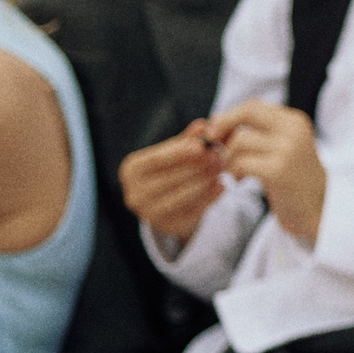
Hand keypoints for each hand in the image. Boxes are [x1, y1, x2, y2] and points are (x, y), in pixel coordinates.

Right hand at [120, 121, 224, 241]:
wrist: (168, 204)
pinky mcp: (166, 227)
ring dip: (205, 181)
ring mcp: (148, 214)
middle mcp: (134, 194)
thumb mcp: (176, 152)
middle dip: (197, 166)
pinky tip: (222, 186)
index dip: (179, 152)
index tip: (201, 145)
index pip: (156, 159)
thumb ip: (189, 139)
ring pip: (181, 197)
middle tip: (219, 156)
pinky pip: (191, 212)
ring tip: (222, 168)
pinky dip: (208, 198)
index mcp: (131, 170)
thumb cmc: (171, 169)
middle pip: (169, 178)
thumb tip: (205, 124)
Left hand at [213, 102, 327, 244]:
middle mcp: (294, 130)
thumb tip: (217, 123)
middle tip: (212, 144)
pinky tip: (240, 180)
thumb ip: (259, 133)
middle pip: (247, 113)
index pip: (254, 106)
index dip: (229, 115)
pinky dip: (234, 171)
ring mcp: (288, 149)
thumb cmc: (293, 180)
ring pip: (240, 140)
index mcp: (294, 121)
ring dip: (228, 157)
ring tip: (234, 171)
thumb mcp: (282, 148)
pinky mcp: (278, 171)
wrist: (318, 209)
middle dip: (223, 126)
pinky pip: (241, 162)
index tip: (216, 130)